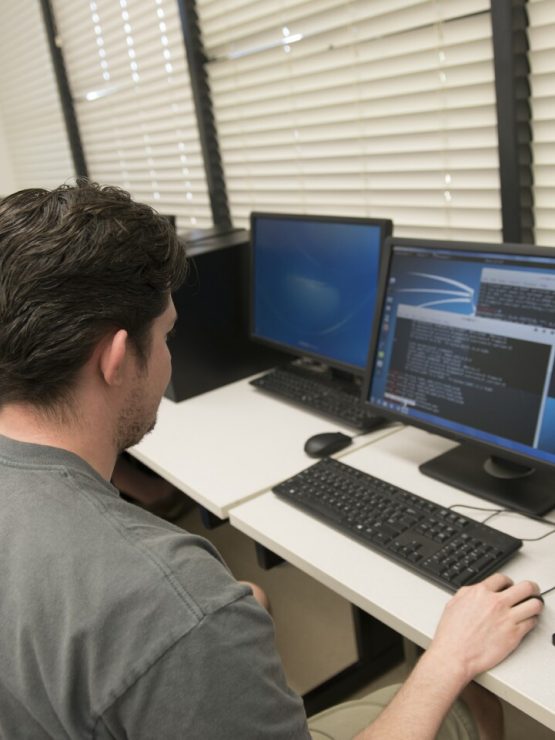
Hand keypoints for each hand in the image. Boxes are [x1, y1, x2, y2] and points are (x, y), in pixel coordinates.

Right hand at [428, 573, 542, 683]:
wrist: (455, 655)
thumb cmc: (451, 634)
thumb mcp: (453, 603)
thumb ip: (468, 593)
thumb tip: (476, 590)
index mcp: (480, 592)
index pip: (503, 578)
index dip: (508, 582)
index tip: (510, 586)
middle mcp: (496, 602)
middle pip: (525, 587)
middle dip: (530, 589)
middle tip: (531, 592)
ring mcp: (507, 618)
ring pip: (534, 604)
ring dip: (535, 604)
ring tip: (532, 607)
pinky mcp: (514, 635)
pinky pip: (532, 622)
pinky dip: (532, 621)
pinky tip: (526, 622)